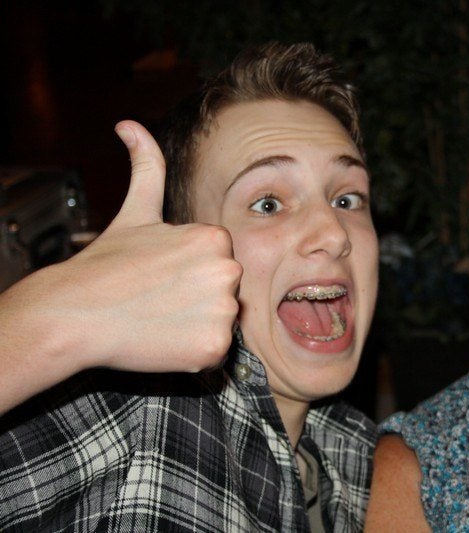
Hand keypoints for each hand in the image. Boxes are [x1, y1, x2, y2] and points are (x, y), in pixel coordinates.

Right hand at [68, 120, 242, 371]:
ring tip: (159, 317)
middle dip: (198, 297)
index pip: (220, 260)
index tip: (162, 276)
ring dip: (196, 325)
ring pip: (221, 321)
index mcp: (215, 237)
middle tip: (159, 299)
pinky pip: (214, 352)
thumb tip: (129, 124)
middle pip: (225, 290)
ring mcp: (222, 311)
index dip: (191, 272)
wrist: (74, 315)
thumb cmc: (104, 266)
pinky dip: (193, 353)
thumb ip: (146, 167)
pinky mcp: (213, 347)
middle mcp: (227, 271)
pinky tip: (164, 339)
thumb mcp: (133, 211)